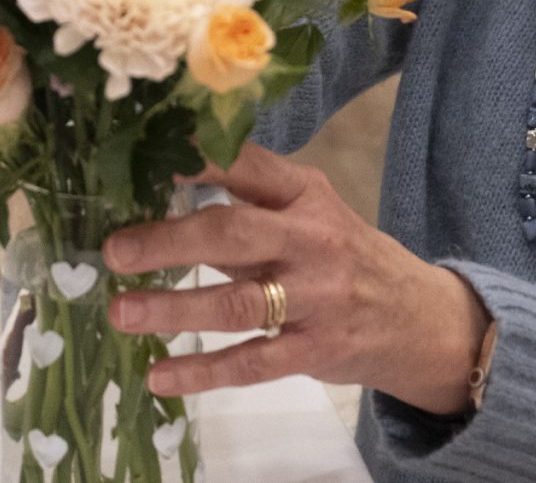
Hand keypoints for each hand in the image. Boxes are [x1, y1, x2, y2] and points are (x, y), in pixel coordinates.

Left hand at [104, 144, 490, 414]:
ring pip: (236, 304)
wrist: (420, 319)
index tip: (139, 158)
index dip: (192, 160)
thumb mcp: (309, 212)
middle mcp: (311, 240)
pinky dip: (203, 372)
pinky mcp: (316, 351)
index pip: (244, 165)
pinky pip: (252, 363)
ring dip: (174, 309)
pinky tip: (161, 375)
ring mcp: (316, 299)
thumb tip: (161, 185)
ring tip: (122, 312)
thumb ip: (250, 202)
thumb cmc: (344, 255)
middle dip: (168, 242)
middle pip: (233, 234)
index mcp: (304, 194)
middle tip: (115, 251)